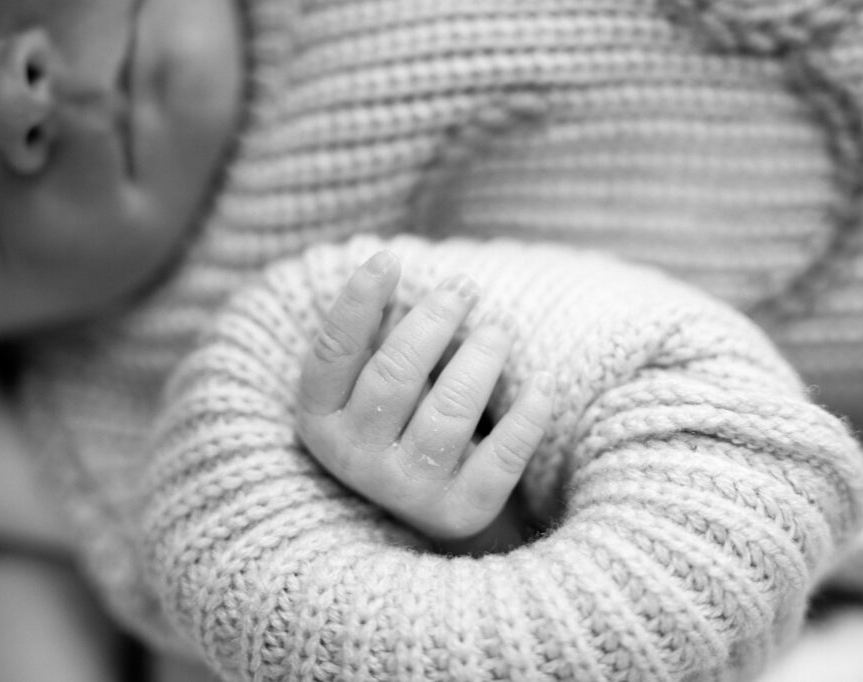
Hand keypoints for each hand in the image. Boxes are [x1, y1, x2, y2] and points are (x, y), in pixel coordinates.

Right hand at [296, 251, 553, 540]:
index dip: (356, 302)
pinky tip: (542, 382)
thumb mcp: (368, 374)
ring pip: (448, 414)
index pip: (332, 353)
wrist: (422, 498)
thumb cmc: (395, 413)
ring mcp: (405, 489)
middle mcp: (354, 459)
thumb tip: (386, 268)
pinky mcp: (458, 511)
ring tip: (500, 328)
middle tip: (465, 288)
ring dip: (480, 361)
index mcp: (320, 419)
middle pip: (393, 377)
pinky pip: (499, 460)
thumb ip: (374, 332)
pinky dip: (526, 418)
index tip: (388, 258)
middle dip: (433, 323)